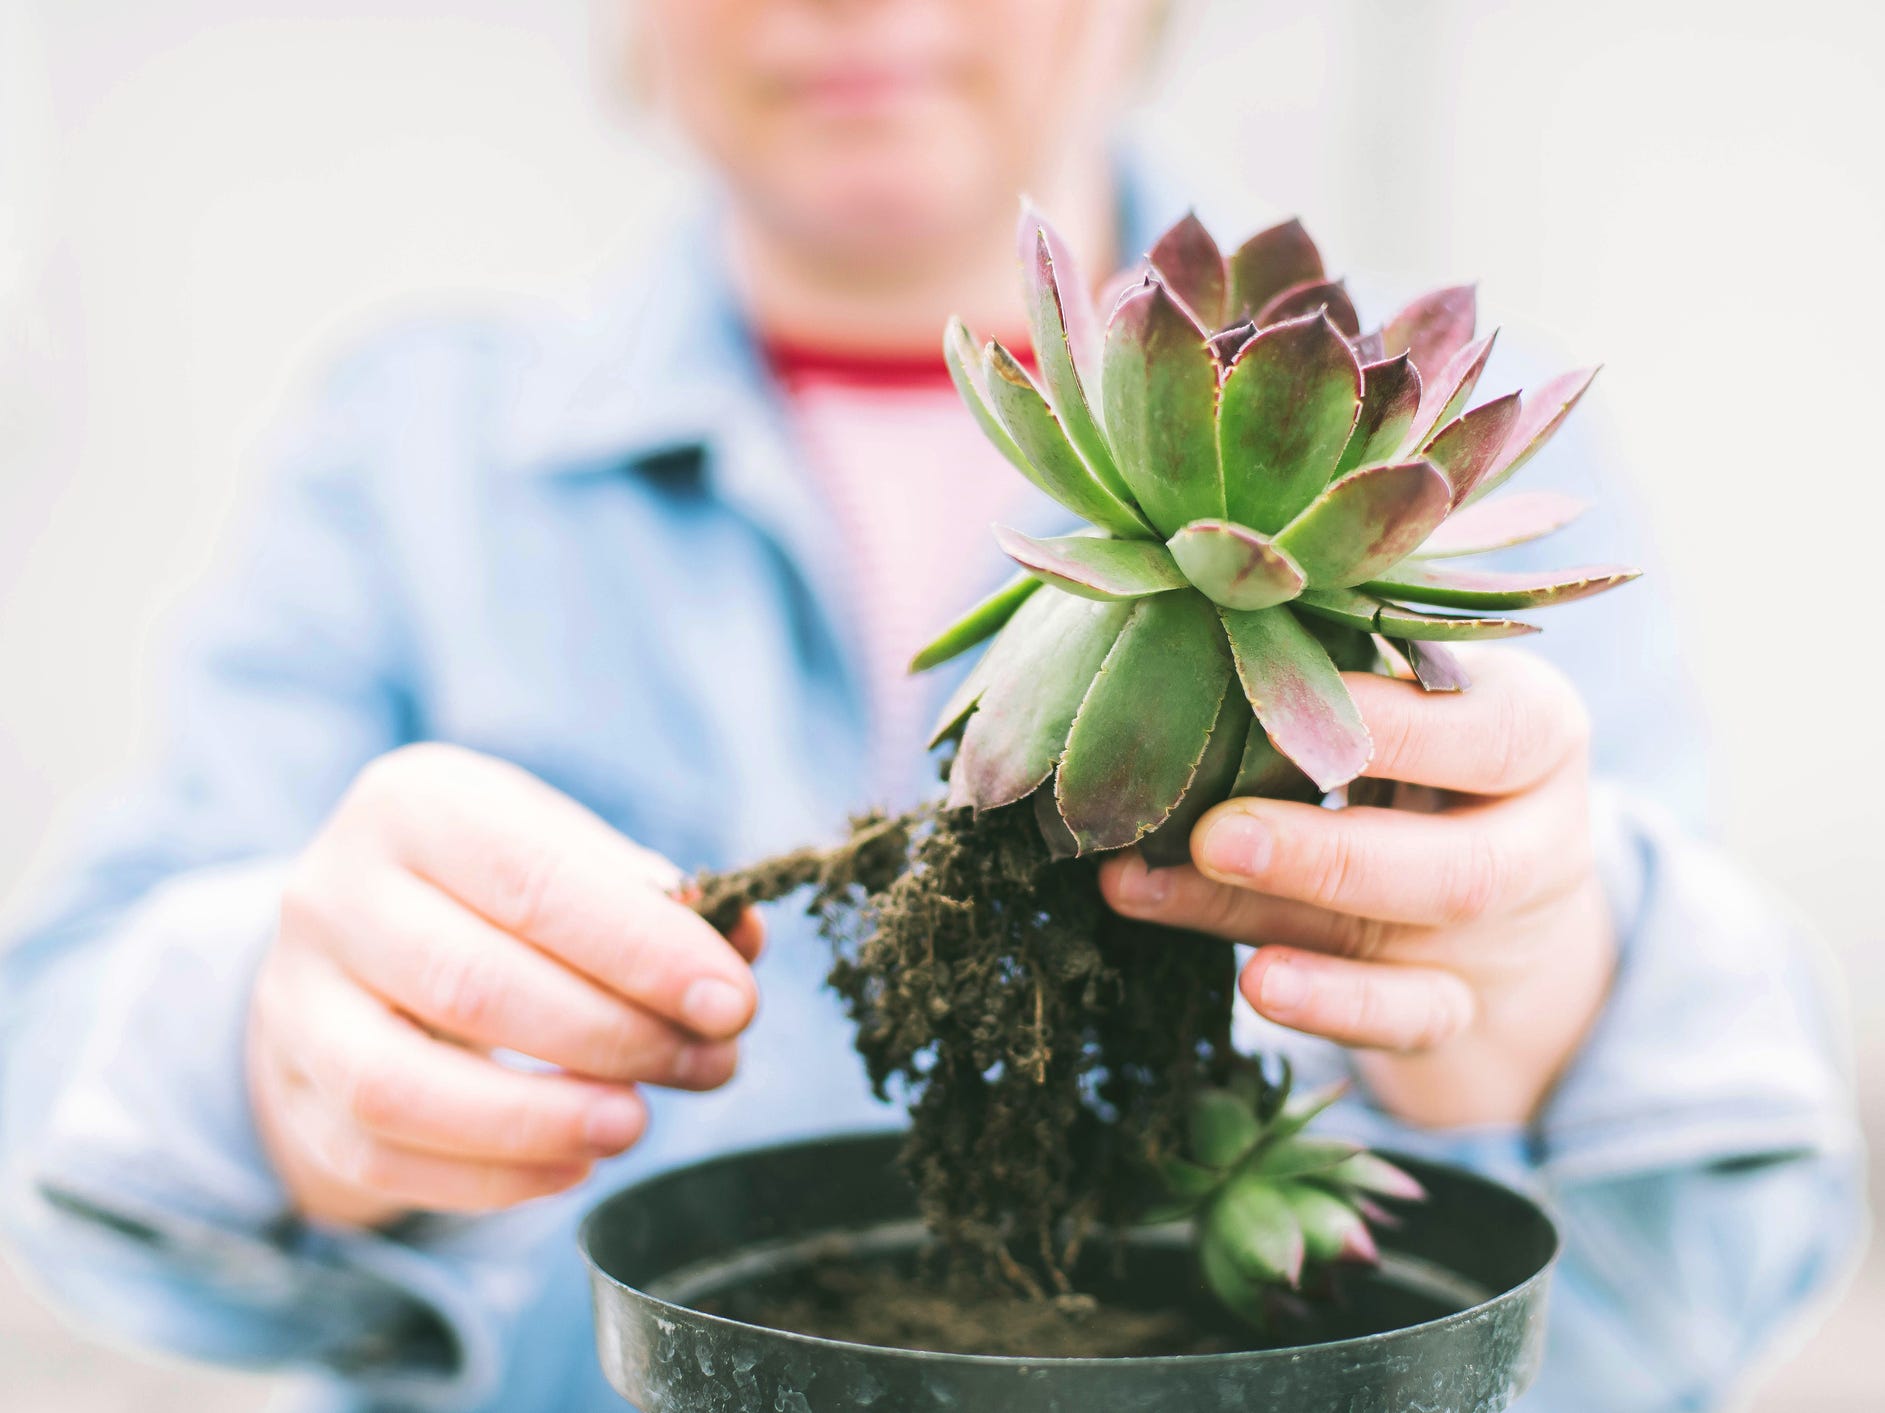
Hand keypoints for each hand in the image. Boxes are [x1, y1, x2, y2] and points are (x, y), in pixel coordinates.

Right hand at [250, 743, 760, 1226]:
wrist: (354, 944)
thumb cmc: (492, 893)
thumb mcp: (565, 857)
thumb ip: (652, 900)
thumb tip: (742, 943)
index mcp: (415, 804)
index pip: (536, 881)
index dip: (643, 950)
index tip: (733, 1002)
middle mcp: (334, 891)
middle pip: (476, 985)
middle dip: (615, 1037)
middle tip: (710, 1064)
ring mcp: (296, 1000)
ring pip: (405, 1086)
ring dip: (540, 1120)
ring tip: (637, 1124)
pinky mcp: (291, 1096)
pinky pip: (384, 1158)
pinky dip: (491, 1178)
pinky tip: (573, 1165)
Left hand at [1100, 650, 1614, 1128]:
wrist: (1506, 898)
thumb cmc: (1430, 749)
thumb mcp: (1421, 698)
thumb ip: (1341, 679)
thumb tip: (1206, 648)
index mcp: (1538, 731)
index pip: (1491, 736)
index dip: (1393, 730)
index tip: (1280, 704)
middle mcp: (1534, 842)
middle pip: (1453, 867)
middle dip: (1322, 854)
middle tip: (1210, 833)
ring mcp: (1495, 940)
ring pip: (1401, 943)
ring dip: (1270, 918)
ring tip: (1161, 893)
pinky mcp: (1455, 1010)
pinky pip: (1401, 1021)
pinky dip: (1322, 1006)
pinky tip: (1245, 981)